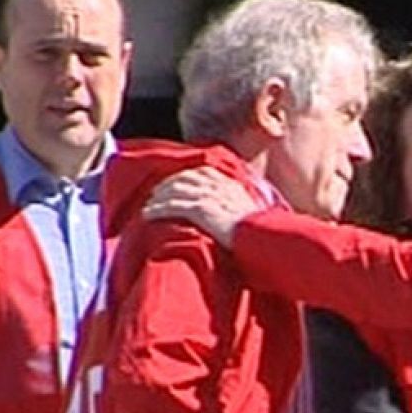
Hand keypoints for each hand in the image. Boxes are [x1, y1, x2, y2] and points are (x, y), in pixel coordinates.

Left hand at [143, 166, 262, 248]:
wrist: (265, 240)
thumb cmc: (261, 234)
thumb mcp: (252, 213)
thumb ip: (239, 207)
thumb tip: (232, 214)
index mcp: (231, 183)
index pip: (201, 172)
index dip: (183, 176)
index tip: (172, 184)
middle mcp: (218, 185)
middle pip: (184, 178)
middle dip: (166, 185)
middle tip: (153, 194)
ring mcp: (209, 196)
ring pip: (175, 190)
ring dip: (157, 198)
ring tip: (147, 206)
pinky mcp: (201, 210)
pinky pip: (173, 206)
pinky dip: (157, 209)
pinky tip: (148, 215)